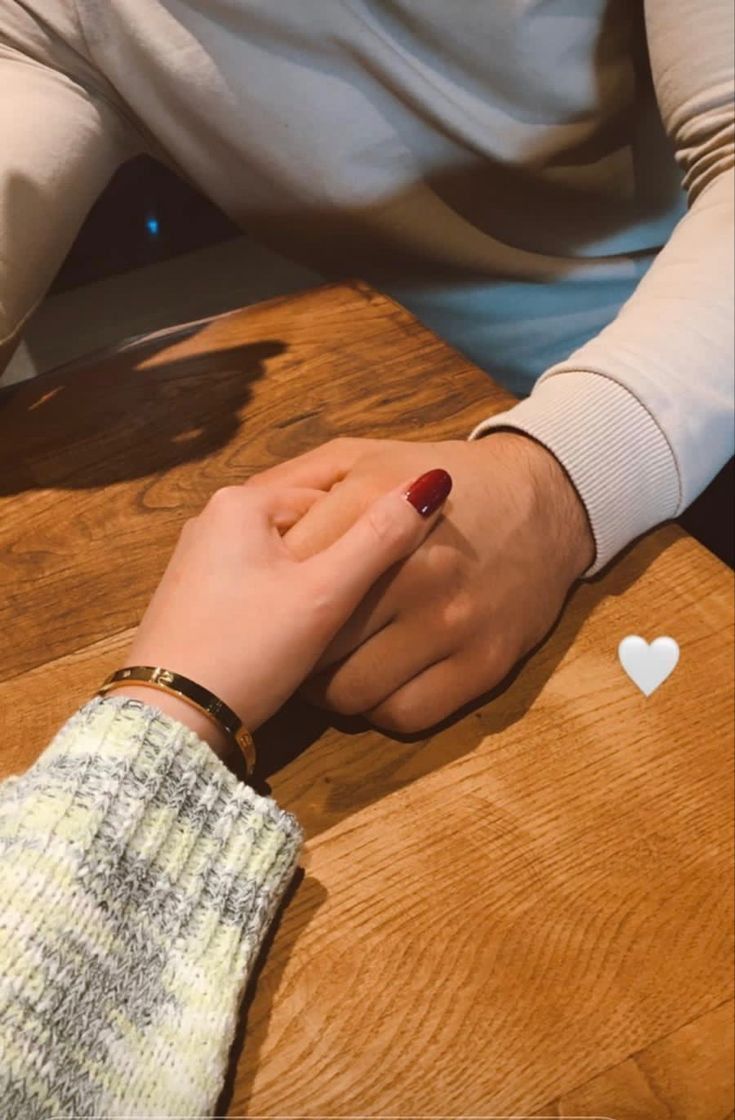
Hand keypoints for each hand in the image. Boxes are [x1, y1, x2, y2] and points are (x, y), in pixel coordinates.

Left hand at [117, 470, 451, 756]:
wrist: (169, 720)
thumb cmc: (249, 647)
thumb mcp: (323, 594)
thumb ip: (378, 539)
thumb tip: (431, 484)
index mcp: (241, 500)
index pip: (332, 496)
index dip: (370, 530)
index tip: (401, 564)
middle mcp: (215, 520)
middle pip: (306, 527)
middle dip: (339, 558)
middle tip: (372, 598)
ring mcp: (202, 562)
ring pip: (285, 561)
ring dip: (315, 586)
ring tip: (339, 623)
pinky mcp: (199, 602)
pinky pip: (260, 587)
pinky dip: (287, 605)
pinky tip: (302, 638)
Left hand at [246, 434, 593, 732]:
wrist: (546, 505)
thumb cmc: (440, 479)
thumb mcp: (364, 456)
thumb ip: (299, 480)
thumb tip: (240, 518)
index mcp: (374, 503)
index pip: (291, 564)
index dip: (271, 586)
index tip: (270, 595)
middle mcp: (413, 568)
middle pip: (316, 637)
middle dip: (299, 642)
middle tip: (298, 637)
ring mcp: (450, 622)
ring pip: (350, 690)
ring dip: (330, 685)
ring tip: (334, 660)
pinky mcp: (481, 665)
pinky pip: (400, 714)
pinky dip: (376, 705)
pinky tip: (374, 678)